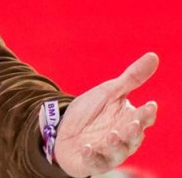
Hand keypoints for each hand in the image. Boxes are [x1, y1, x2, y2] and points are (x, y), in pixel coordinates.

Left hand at [55, 52, 158, 176]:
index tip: (150, 105)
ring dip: (115, 145)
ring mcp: (108, 152)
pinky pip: (94, 163)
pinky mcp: (91, 162)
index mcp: (130, 120)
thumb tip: (154, 55)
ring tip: (110, 135)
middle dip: (134, 131)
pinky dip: (92, 157)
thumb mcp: (110, 92)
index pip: (143, 118)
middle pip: (133, 137)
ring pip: (118, 152)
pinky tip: (86, 148)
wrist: (63, 127)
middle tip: (132, 123)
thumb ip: (132, 78)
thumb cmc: (92, 111)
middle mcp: (123, 138)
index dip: (147, 113)